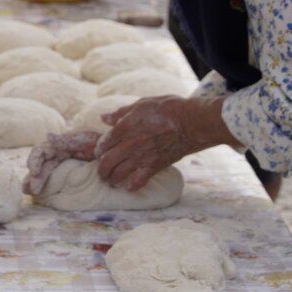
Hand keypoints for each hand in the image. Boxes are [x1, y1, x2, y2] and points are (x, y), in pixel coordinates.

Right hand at [22, 130, 99, 194]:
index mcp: (60, 145)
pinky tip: (37, 194)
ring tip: (28, 191)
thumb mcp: (88, 138)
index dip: (34, 160)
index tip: (33, 171)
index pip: (41, 151)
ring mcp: (63, 166)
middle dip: (34, 176)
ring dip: (34, 182)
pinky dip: (44, 187)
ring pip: (43, 174)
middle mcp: (58, 155)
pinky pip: (54, 182)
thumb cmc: (103, 143)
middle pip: (40, 165)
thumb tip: (48, 136)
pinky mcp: (68, 177)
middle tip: (33, 189)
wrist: (118, 154)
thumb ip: (69, 139)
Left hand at [95, 96, 221, 190]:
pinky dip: (132, 186)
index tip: (100, 151)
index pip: (103, 143)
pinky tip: (128, 187)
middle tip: (101, 171)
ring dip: (112, 178)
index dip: (99, 149)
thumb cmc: (168, 109)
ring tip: (111, 180)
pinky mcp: (155, 166)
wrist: (192, 123)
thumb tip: (103, 118)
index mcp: (125, 127)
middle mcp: (130, 144)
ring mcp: (142, 156)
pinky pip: (139, 181)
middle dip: (101, 168)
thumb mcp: (141, 104)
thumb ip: (120, 113)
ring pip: (119, 173)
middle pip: (107, 161)